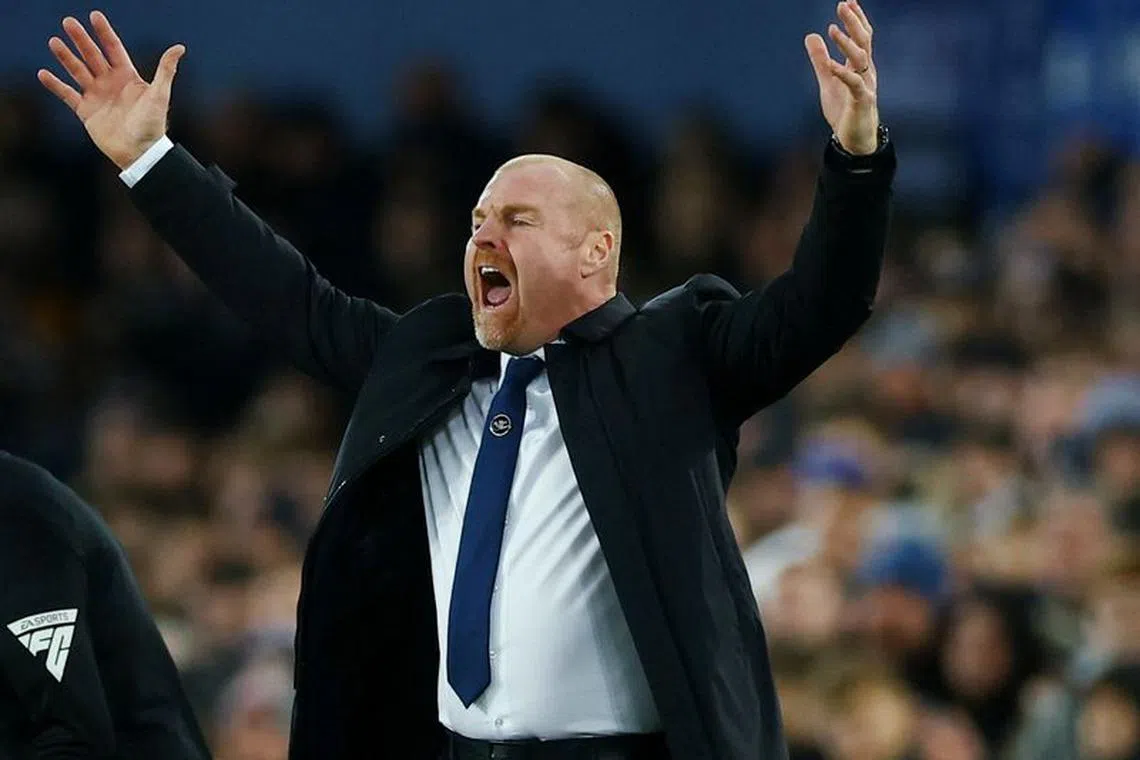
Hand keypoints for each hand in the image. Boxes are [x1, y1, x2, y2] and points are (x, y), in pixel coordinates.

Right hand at [37, 12, 184, 169]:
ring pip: (78, 71)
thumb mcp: (160, 95)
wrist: (139, 153)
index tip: (94, 15)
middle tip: (68, 22)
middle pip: (92, 56)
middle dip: (81, 39)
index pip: (113, 48)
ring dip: (66, 57)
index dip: (104, 32)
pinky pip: (67, 95)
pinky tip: (43, 73)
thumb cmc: (152, 125)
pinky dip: (55, 85)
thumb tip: (180, 47)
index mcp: (127, 77)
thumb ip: (166, 70)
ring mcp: (97, 96)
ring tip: (54, 42)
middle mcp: (110, 83)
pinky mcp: (86, 111)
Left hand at [805, 0, 878, 154]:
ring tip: (832, 29)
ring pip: (860, 59)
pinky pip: (853, 84)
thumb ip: (820, 59)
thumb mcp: (828, 80)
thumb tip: (811, 35)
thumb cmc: (845, 110)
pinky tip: (831, 65)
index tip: (848, 1)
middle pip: (863, 41)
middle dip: (853, 22)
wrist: (854, 139)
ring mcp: (866, 85)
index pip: (861, 36)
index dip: (856, 18)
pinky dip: (842, 73)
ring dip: (846, 43)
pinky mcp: (862, 100)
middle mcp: (866, 71)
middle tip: (842, 5)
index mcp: (859, 65)